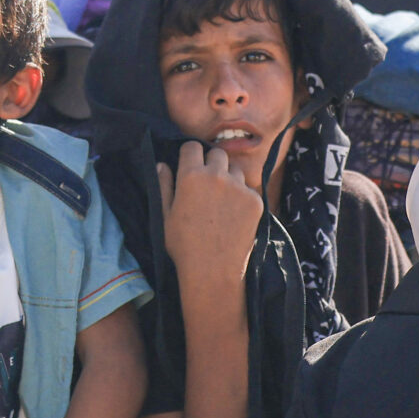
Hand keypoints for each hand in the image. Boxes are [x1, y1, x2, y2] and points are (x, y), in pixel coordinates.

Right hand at [159, 141, 262, 292]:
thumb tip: (162, 164)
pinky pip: (248, 190)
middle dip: (211, 163)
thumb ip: (164, 185)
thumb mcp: (165, 215)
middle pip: (217, 154)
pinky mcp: (255, 200)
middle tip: (207, 185)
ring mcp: (239, 187)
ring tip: (222, 202)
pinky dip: (242, 198)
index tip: (190, 165)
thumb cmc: (183, 245)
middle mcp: (217, 175)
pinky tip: (234, 216)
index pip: (192, 147)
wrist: (213, 270)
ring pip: (235, 170)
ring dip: (229, 178)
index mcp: (190, 176)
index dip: (190, 155)